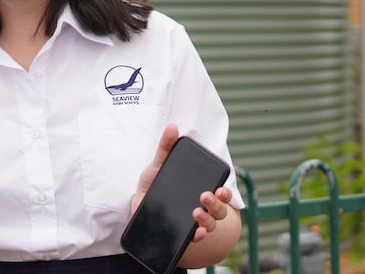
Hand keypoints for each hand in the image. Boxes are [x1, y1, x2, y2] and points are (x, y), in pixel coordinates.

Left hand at [131, 124, 233, 242]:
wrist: (139, 207)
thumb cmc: (154, 185)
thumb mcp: (158, 165)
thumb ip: (166, 148)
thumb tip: (172, 127)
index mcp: (200, 189)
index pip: (221, 192)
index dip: (225, 192)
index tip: (221, 188)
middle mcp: (202, 207)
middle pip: (220, 209)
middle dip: (217, 204)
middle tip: (204, 196)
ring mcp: (195, 222)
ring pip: (212, 224)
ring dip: (208, 220)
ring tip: (197, 213)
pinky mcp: (184, 234)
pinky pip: (197, 237)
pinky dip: (199, 235)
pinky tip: (196, 232)